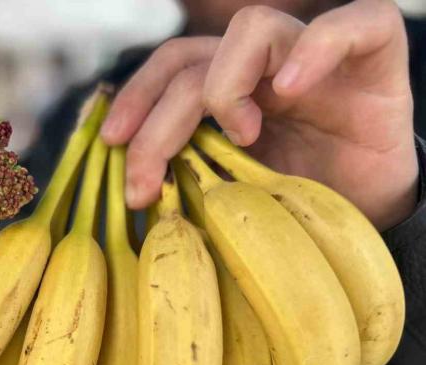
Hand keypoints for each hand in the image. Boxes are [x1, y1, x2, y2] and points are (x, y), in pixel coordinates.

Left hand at [101, 0, 418, 229]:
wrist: (372, 217)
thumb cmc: (297, 207)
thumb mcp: (228, 193)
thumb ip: (188, 172)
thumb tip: (128, 188)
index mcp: (231, 90)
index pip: (171, 67)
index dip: (136, 97)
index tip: (110, 145)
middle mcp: (266, 67)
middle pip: (193, 61)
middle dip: (157, 121)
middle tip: (144, 181)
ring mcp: (316, 59)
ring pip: (252, 28)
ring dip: (226, 86)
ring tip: (242, 138)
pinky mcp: (374, 58)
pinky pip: (352, 25)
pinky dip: (316, 48)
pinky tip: (288, 90)